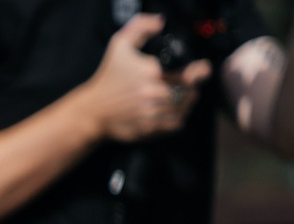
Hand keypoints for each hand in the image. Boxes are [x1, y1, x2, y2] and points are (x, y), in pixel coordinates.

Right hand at [88, 14, 213, 143]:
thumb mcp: (120, 44)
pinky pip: (176, 125)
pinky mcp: (149, 129)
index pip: (190, 73)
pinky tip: (173, 112)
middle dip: (192, 87)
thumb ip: (140, 27)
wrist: (92, 111)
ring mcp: (152, 113)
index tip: (201, 70)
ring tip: (182, 97)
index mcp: (151, 71)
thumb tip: (160, 23)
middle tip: (188, 85)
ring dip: (186, 103)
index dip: (201, 71)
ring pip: (184, 109)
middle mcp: (153, 93)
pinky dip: (179, 119)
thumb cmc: (108, 78)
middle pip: (190, 92)